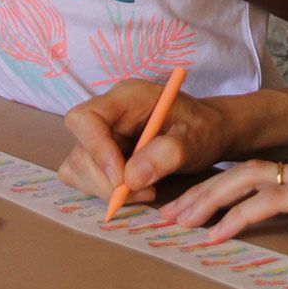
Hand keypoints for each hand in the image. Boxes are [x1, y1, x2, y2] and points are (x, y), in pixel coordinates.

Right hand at [59, 79, 230, 202]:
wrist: (208, 133)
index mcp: (126, 97)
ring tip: (147, 189)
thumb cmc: (203, 128)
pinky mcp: (100, 155)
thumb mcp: (195, 138)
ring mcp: (101, 135)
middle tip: (144, 191)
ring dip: (107, 189)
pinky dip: (105, 191)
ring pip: (78, 168)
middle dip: (106, 181)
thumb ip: (168, 153)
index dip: (96, 150)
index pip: (84, 118)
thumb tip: (132, 178)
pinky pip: (84, 177)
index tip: (122, 178)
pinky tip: (136, 189)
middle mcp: (107, 114)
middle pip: (80, 150)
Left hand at [160, 159, 287, 242]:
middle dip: (200, 192)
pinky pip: (269, 203)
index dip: (219, 188)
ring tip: (180, 222)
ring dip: (208, 201)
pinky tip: (217, 236)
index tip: (191, 207)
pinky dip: (237, 219)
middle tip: (169, 214)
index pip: (252, 174)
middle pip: (237, 172)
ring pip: (244, 180)